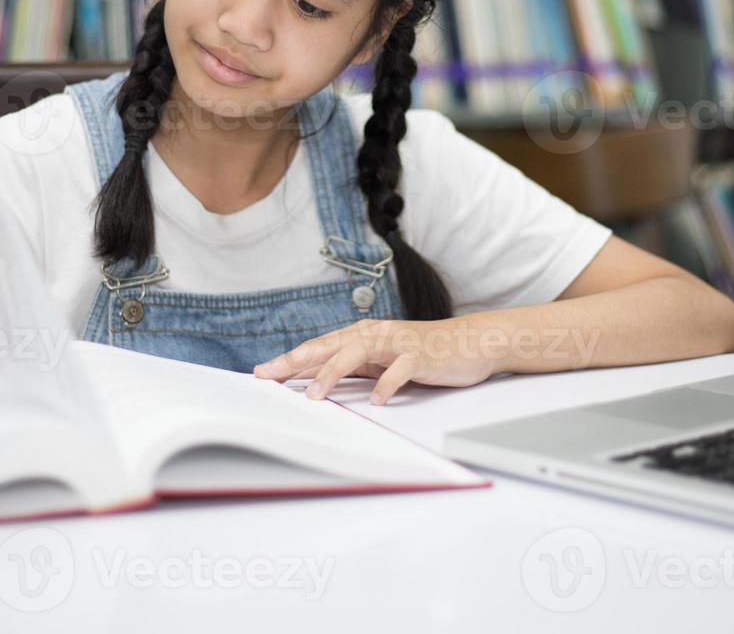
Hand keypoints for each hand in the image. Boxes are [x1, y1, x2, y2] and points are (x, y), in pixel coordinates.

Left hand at [253, 317, 500, 404]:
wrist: (471, 342)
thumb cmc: (425, 352)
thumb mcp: (383, 360)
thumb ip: (355, 368)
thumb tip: (318, 382)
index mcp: (363, 335)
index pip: (319, 347)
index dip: (290, 359)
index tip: (262, 372)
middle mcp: (375, 334)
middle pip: (329, 346)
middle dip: (297, 362)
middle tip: (269, 376)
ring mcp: (397, 343)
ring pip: (357, 353)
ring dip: (333, 373)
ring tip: (315, 395)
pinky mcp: (420, 354)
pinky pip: (399, 369)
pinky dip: (386, 384)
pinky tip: (376, 400)